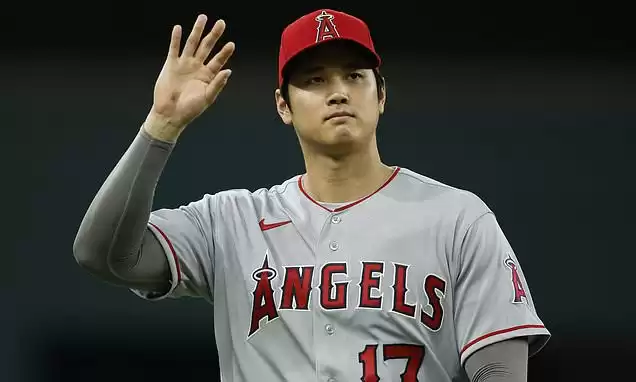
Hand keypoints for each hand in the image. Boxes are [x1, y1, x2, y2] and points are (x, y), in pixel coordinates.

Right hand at [144, 14, 234, 141]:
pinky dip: (176, 39)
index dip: (224, 52)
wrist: (170, 114)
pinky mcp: (171, 65)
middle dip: (214, 35)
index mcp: (207, 76)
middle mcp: (197, 67)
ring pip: (192, 44)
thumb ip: (217, 84)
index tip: (231, 44)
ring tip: (202, 18)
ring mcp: (184, 65)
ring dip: (197, 31)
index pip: (218, 60)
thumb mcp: (207, 98)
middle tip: (221, 23)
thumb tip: (228, 71)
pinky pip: (174, 49)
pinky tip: (178, 28)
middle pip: (207, 47)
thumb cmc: (190, 109)